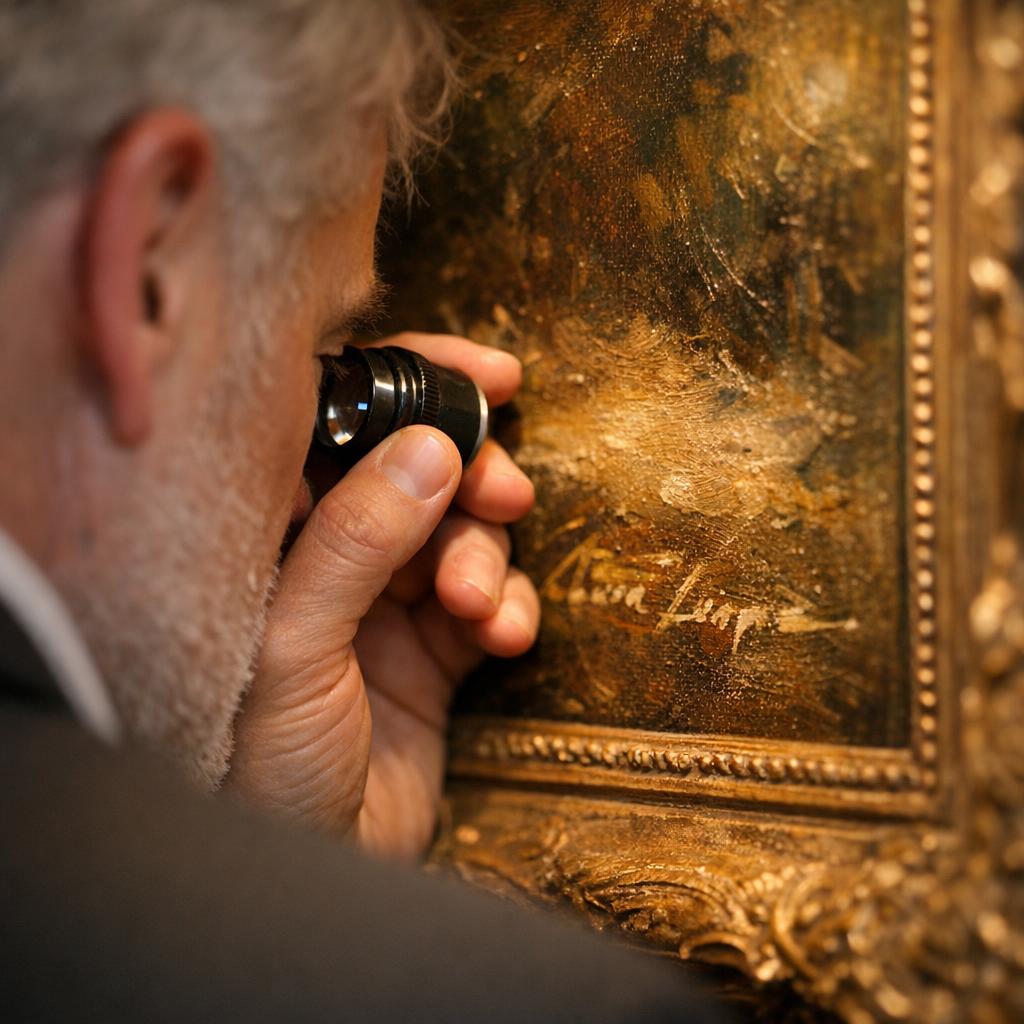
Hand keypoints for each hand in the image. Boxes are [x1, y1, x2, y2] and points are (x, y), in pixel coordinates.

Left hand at [224, 334, 537, 859]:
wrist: (314, 878)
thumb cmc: (262, 766)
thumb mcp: (296, 643)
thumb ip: (358, 539)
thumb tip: (432, 447)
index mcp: (277, 534)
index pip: (345, 423)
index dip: (417, 389)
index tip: (490, 376)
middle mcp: (335, 556)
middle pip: (422, 473)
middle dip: (471, 479)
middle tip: (502, 495)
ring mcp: (389, 602)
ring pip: (463, 534)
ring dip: (484, 557)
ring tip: (472, 606)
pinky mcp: (436, 650)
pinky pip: (490, 597)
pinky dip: (505, 606)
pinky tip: (500, 637)